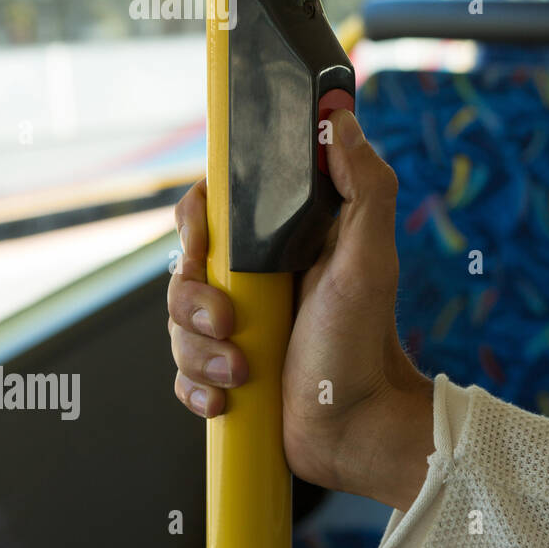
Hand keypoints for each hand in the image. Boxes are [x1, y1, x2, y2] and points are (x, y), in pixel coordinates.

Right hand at [167, 108, 433, 509]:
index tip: (204, 242)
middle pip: (184, 265)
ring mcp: (240, 325)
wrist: (358, 428)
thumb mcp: (371, 258)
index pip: (217, 207)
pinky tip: (226, 396)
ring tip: (242, 370)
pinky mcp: (227, 369)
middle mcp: (259, 279)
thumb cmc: (366, 341)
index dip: (198, 220)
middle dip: (193, 298)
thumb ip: (365, 186)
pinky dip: (197, 385)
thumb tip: (341, 119)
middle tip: (230, 321)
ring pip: (177, 322)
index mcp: (286, 242)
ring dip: (200, 350)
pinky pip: (181, 370)